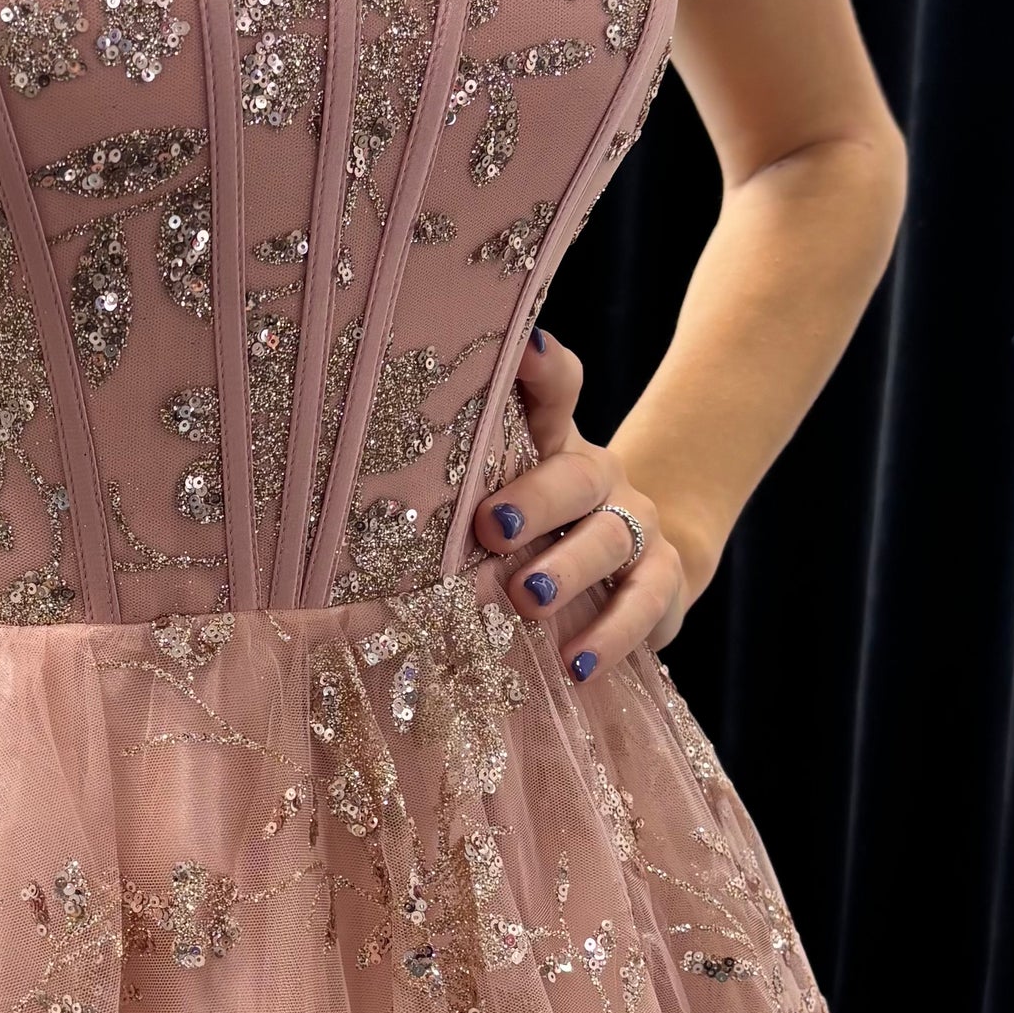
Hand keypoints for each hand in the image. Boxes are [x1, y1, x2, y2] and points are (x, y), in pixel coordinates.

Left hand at [473, 333, 696, 684]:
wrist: (636, 572)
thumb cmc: (533, 536)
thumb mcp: (492, 506)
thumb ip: (450, 492)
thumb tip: (350, 500)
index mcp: (550, 444)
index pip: (555, 390)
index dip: (542, 368)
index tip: (522, 349)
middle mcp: (597, 475)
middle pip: (575, 473)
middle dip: (535, 498)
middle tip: (490, 527)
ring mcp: (635, 524)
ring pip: (608, 537)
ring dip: (567, 569)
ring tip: (526, 598)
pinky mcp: (663, 578)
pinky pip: (643, 603)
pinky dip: (611, 635)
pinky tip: (575, 663)